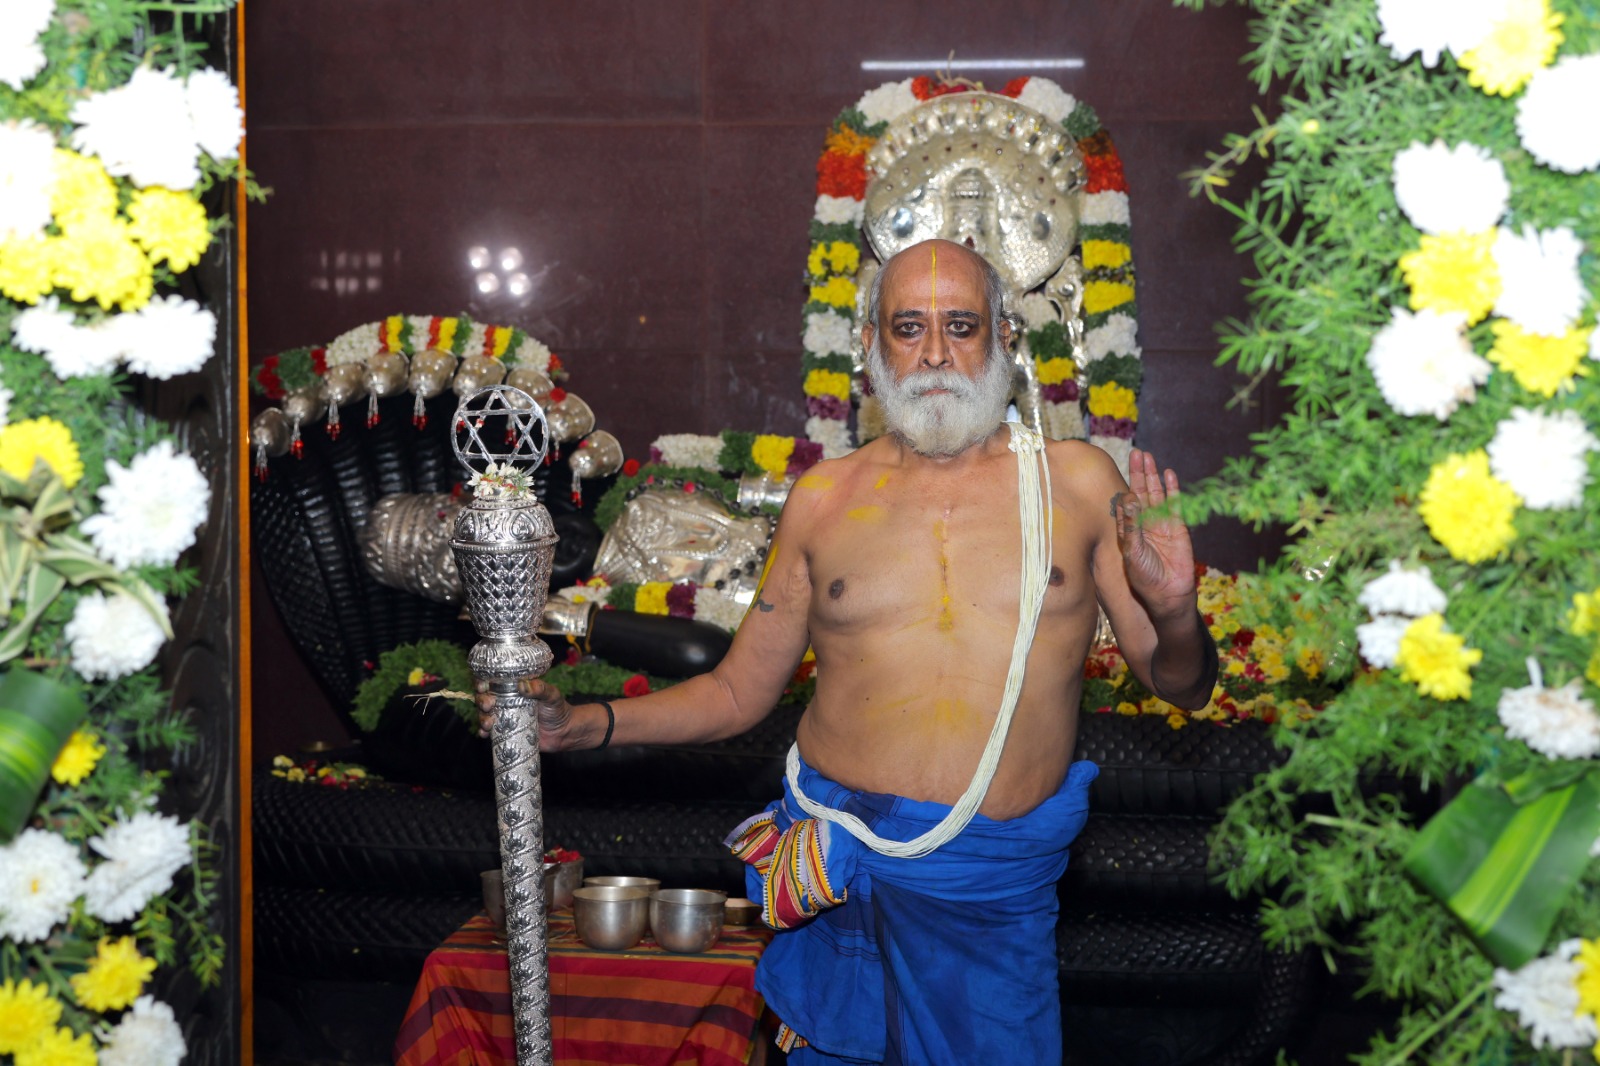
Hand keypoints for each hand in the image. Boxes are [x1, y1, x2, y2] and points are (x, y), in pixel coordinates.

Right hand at [475, 678, 575, 750]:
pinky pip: (490, 732)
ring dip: (481, 718)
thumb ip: (541, 688)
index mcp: (514, 687)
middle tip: (489, 705)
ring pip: (485, 714)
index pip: (493, 680)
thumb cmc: (558, 709)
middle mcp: (506, 701)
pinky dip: (483, 732)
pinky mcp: (505, 732)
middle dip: (481, 700)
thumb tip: (522, 685)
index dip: (482, 681)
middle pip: (484, 697)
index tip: (483, 686)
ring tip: (488, 723)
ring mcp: (504, 717)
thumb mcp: (552, 695)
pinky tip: (485, 734)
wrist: (563, 733)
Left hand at [1112, 448, 1196, 619]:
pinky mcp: (1178, 526)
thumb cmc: (1145, 577)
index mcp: (1128, 529)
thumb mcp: (1132, 551)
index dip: (1123, 487)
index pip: (1124, 503)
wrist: (1168, 594)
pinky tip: (1169, 474)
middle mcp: (1144, 523)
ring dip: (1152, 476)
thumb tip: (1127, 498)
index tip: (1116, 470)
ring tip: (1148, 457)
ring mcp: (1161, 523)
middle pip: (1140, 492)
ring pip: (1156, 494)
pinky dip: (1173, 489)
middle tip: (1136, 453)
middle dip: (1138, 473)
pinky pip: (1175, 503)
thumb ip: (1131, 525)